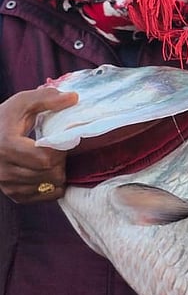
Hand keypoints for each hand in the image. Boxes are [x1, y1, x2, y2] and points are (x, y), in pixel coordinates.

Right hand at [0, 88, 77, 202]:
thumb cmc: (4, 119)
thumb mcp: (22, 103)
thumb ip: (46, 98)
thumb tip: (73, 97)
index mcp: (6, 146)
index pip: (46, 159)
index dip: (60, 150)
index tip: (61, 140)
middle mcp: (3, 169)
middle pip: (50, 173)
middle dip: (61, 161)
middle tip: (57, 150)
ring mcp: (6, 184)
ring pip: (50, 185)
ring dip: (58, 172)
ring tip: (51, 158)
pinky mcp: (12, 194)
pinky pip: (45, 196)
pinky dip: (52, 185)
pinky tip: (47, 171)